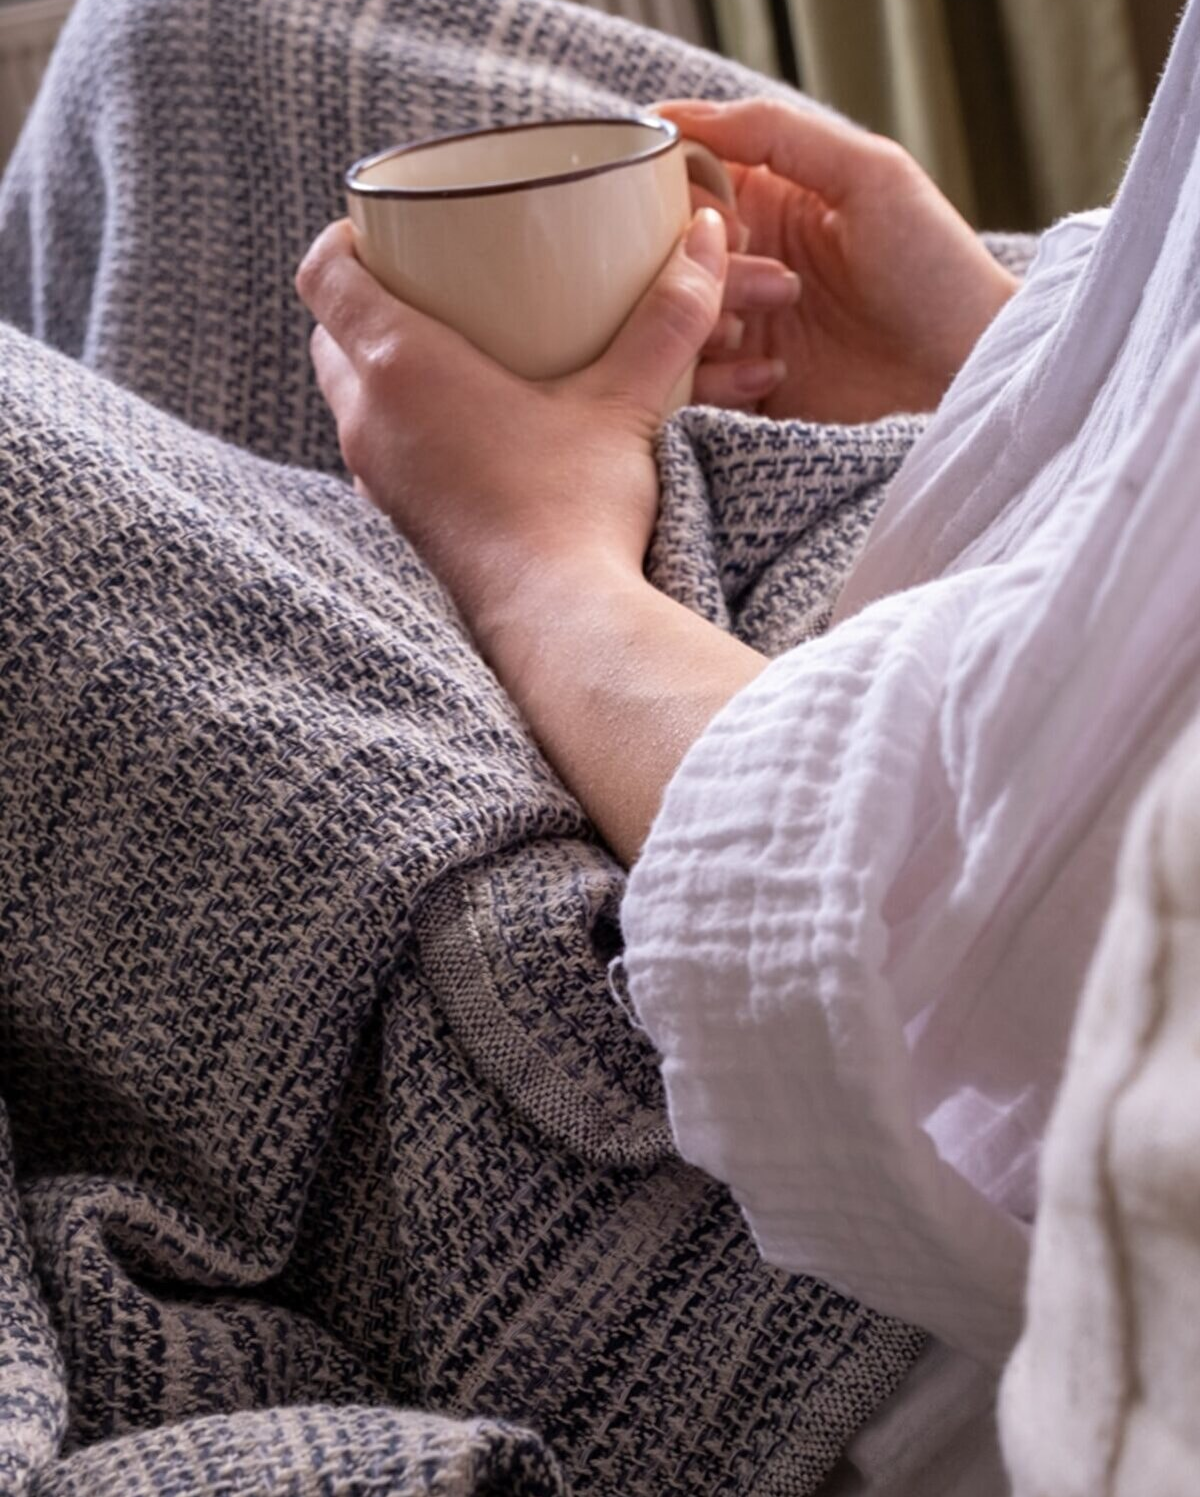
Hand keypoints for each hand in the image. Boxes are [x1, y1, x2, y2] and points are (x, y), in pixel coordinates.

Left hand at [296, 209, 765, 864]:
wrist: (559, 625)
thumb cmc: (578, 507)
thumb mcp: (625, 400)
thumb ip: (667, 316)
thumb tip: (705, 234)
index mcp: (400, 365)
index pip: (325, 275)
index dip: (346, 239)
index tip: (388, 230)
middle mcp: (369, 419)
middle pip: (332, 335)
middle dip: (370, 302)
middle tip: (433, 285)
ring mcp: (377, 477)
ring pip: (351, 397)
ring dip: (384, 367)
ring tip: (451, 351)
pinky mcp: (400, 519)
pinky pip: (380, 450)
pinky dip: (404, 425)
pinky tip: (465, 428)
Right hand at [657, 98, 1019, 423]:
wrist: (964, 369)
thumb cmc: (933, 265)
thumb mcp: (868, 173)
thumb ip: (778, 132)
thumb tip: (684, 116)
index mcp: (766, 202)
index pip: (686, 184)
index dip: (684, 199)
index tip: (717, 220)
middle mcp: (745, 263)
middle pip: (670, 257)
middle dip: (702, 269)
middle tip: (764, 282)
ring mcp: (743, 329)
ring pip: (671, 321)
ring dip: (712, 323)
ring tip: (774, 330)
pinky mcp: (743, 390)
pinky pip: (689, 385)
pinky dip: (717, 380)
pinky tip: (772, 375)